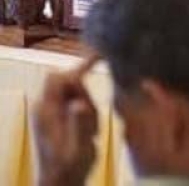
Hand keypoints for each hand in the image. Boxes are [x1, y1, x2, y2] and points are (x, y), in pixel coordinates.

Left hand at [32, 55, 99, 185]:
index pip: (58, 78)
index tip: (101, 58)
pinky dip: (87, 108)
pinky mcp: (58, 118)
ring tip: (92, 132)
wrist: (61, 183)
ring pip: (74, 92)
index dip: (78, 68)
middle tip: (93, 118)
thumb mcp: (78, 148)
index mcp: (46, 112)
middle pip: (68, 82)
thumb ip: (79, 125)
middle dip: (85, 93)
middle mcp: (45, 108)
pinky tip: (92, 128)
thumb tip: (80, 103)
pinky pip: (75, 101)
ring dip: (88, 104)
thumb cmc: (69, 167)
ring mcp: (51, 113)